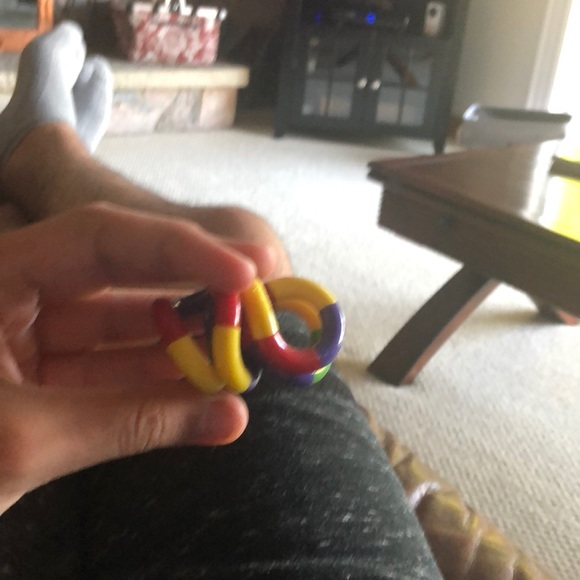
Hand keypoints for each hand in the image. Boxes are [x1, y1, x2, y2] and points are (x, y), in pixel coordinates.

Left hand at [0, 202, 274, 513]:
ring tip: (245, 350)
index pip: (101, 238)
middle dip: (194, 289)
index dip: (179, 249)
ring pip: (125, 326)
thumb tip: (232, 419)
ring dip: (185, 340)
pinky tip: (208, 385)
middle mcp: (18, 293)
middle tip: (262, 297)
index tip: (245, 272)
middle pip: (123, 275)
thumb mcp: (21, 443)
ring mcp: (32, 337)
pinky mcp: (43, 377)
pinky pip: (114, 367)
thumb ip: (132, 423)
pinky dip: (161, 377)